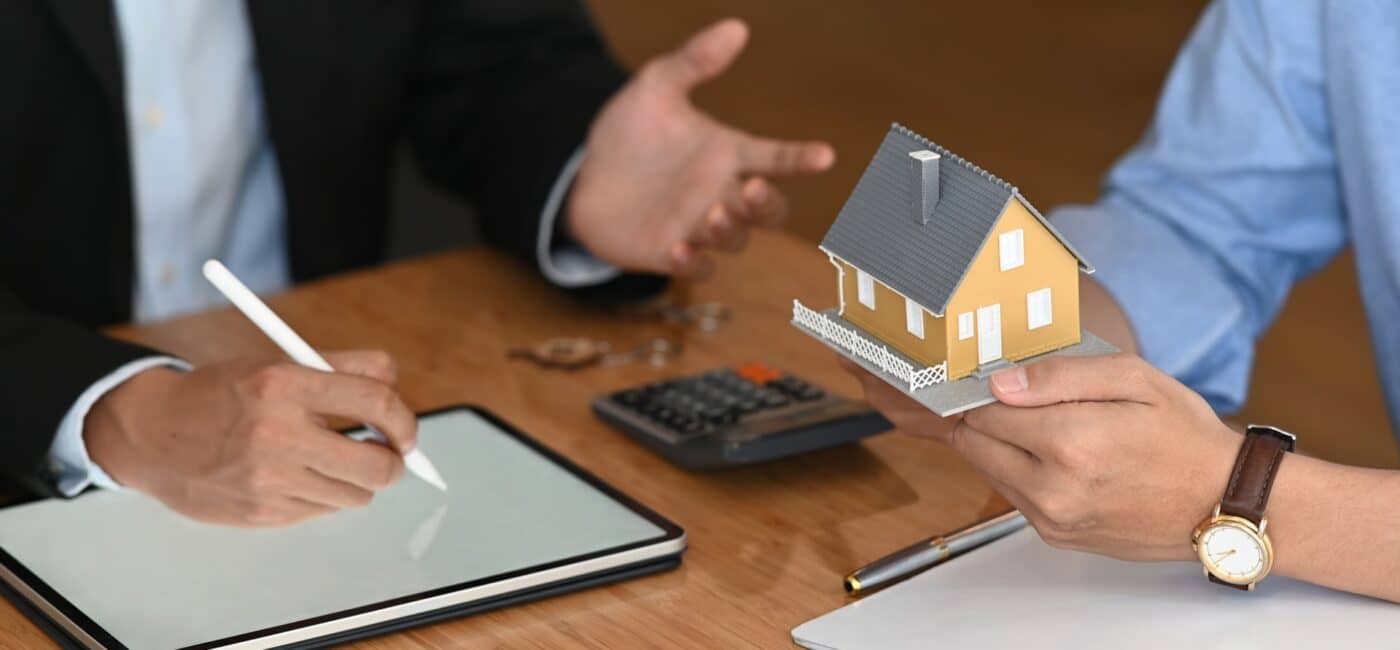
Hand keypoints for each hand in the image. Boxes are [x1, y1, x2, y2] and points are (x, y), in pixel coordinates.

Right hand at [85, 350, 416, 526]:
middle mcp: (278, 434)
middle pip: (378, 466)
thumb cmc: (223, 394)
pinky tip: (296, 476)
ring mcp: (269, 480)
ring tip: (330, 460)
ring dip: (355, 480)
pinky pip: (321, 511)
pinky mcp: (261, 513)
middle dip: (393, 461)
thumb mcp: (279, 363)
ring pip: (355, 495)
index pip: (377, 403)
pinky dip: (321, 496)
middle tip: (386, 453)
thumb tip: (397, 388)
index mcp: (286, 384)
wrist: (152, 433)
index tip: (405, 431)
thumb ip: (344, 368)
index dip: (404, 421)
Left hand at [567, 18, 835, 276]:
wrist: (584, 176)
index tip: (824, 155)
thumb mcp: (656, 88)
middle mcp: (722, 194)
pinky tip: (678, 247)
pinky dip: (693, 262)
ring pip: (735, 239)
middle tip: (752, 187)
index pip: (776, 157)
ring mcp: (699, 228)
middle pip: (769, 210)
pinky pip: (696, 268)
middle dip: (768, 204)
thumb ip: (694, 61)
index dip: (801, 158)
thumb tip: (735, 26)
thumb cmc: (630, 134)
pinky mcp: (671, 254)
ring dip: (729, 230)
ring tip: (710, 213)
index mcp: (728, 155)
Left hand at [845, 353, 1241, 560]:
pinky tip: (1023, 440)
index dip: (949, 387)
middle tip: (922, 379)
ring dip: (982, 436)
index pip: (980, 410)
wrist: (1224, 502)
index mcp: (1072, 442)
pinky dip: (1006, 462)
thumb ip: (1060, 376)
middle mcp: (1054, 487)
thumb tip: (999, 381)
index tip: (913, 369)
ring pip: (984, 466)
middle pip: (971, 440)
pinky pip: (1008, 490)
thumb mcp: (1132, 379)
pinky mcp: (1053, 534)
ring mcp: (1051, 517)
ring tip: (979, 405)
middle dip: (957, 409)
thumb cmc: (1185, 436)